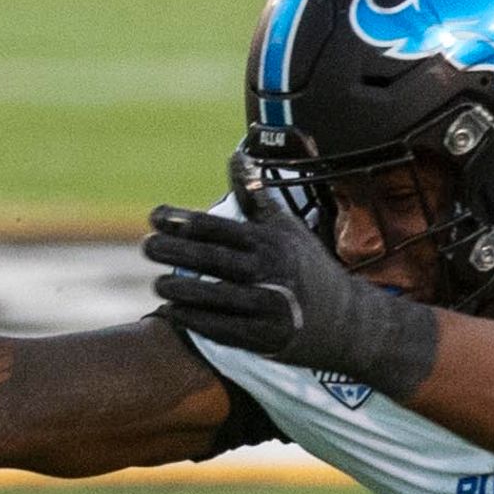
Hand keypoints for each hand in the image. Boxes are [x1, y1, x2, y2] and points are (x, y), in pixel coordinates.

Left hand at [143, 200, 439, 400]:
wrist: (347, 321)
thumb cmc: (307, 266)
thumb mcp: (285, 227)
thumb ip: (255, 194)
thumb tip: (235, 155)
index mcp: (271, 241)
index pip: (220, 228)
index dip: (185, 222)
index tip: (155, 216)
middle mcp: (270, 272)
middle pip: (213, 261)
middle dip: (175, 252)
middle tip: (146, 246)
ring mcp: (269, 307)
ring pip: (215, 297)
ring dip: (181, 290)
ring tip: (155, 283)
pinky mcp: (266, 338)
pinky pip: (223, 329)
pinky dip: (195, 321)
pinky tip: (172, 313)